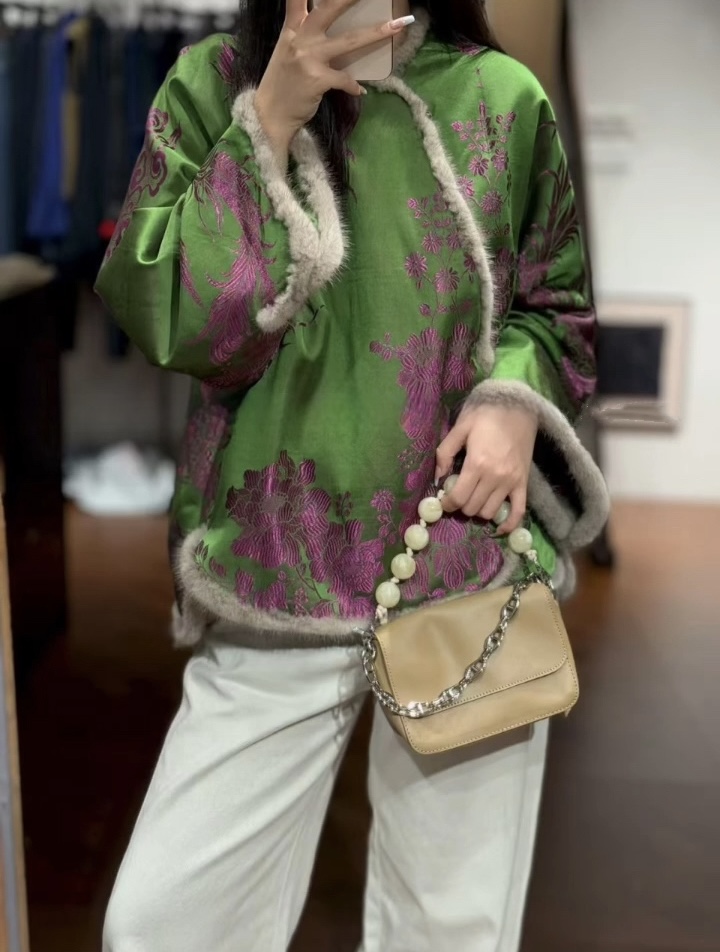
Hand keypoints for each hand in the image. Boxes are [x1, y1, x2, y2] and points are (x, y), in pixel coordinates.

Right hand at [255, 1, 413, 156]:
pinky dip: (354, 85)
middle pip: (329, 9)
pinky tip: (360, 91)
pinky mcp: (317, 78)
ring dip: (375, 33)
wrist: (270, 115)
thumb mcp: (288, 52)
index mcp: (291, 29)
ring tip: (396, 26)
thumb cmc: (282, 84)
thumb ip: (304, 35)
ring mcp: (309, 58)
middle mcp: (300, 38)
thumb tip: (330, 29)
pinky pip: (345, 78)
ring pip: (348, 40)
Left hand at [435, 404, 537, 533]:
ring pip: (490, 512)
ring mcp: (511, 481)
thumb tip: (437, 478)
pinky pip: (518, 511)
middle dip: (461, 506)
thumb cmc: (486, 414)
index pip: (458, 497)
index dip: (447, 504)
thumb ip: (445, 453)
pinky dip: (509, 524)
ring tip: (474, 500)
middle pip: (472, 508)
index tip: (443, 501)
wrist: (519, 406)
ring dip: (478, 510)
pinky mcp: (523, 483)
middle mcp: (495, 477)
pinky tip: (499, 529)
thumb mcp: (460, 428)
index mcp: (477, 464)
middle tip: (457, 497)